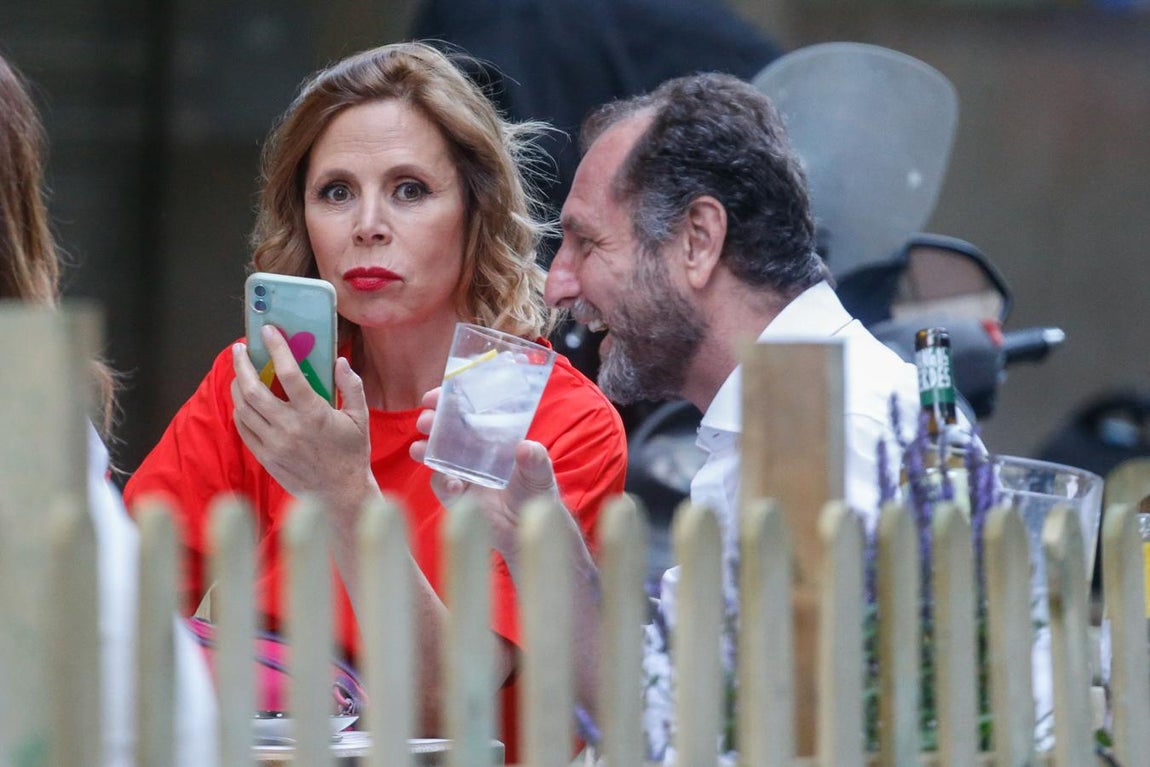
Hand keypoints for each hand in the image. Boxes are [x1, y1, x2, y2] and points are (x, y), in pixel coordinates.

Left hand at [231, 325, 374, 509]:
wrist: (339, 494)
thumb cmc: (352, 454)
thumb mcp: (360, 418)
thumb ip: (352, 386)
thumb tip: (340, 362)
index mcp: (314, 414)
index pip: (289, 373)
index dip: (276, 349)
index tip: (268, 332)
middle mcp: (289, 427)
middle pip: (254, 389)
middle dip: (243, 364)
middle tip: (241, 349)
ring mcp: (273, 443)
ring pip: (243, 407)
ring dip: (238, 384)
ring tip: (240, 371)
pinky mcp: (264, 456)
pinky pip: (243, 427)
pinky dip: (239, 409)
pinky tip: (243, 399)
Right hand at [409, 388, 561, 562]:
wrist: (531, 526)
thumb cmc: (536, 490)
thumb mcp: (539, 471)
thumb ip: (535, 459)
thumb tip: (525, 448)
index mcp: (488, 436)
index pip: (465, 413)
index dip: (448, 402)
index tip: (436, 396)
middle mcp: (471, 452)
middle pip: (444, 432)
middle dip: (431, 423)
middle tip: (425, 421)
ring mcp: (461, 474)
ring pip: (436, 458)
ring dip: (425, 451)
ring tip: (419, 449)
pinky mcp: (458, 498)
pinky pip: (443, 488)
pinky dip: (443, 484)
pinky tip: (452, 484)